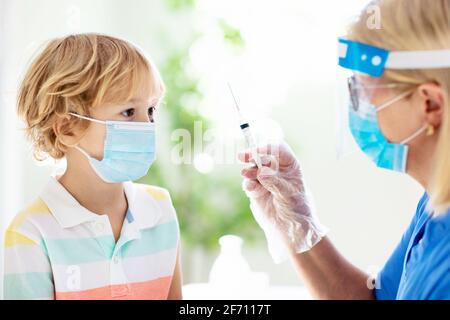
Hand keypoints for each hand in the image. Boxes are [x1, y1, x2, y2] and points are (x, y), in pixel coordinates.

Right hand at [239, 142, 327, 262]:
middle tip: (242, 156)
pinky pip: (249, 182)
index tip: (258, 151)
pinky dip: (248, 184)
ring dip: (249, 170)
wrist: (290, 229)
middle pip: (263, 155)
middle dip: (252, 154)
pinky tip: (251, 189)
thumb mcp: (289, 195)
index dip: (268, 147)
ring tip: (247, 175)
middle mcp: (277, 170)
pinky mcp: (257, 190)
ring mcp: (265, 179)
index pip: (279, 149)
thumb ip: (275, 182)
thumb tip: (261, 172)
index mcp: (290, 166)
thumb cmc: (297, 209)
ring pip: (253, 168)